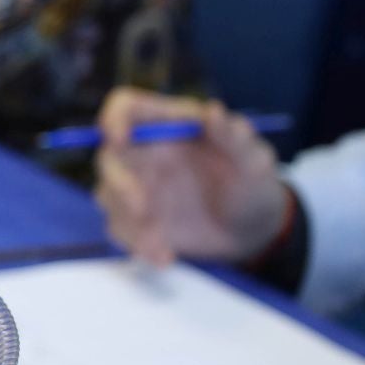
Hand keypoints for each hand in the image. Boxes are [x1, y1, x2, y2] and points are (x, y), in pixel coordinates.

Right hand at [93, 89, 290, 266]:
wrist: (253, 233)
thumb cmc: (255, 186)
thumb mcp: (255, 162)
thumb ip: (235, 137)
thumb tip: (213, 110)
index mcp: (169, 126)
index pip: (127, 107)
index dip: (114, 118)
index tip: (119, 139)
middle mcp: (146, 154)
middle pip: (109, 157)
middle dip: (120, 184)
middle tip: (143, 210)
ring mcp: (137, 188)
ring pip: (109, 198)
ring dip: (131, 223)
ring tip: (163, 247)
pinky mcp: (135, 220)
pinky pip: (119, 229)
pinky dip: (137, 245)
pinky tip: (165, 257)